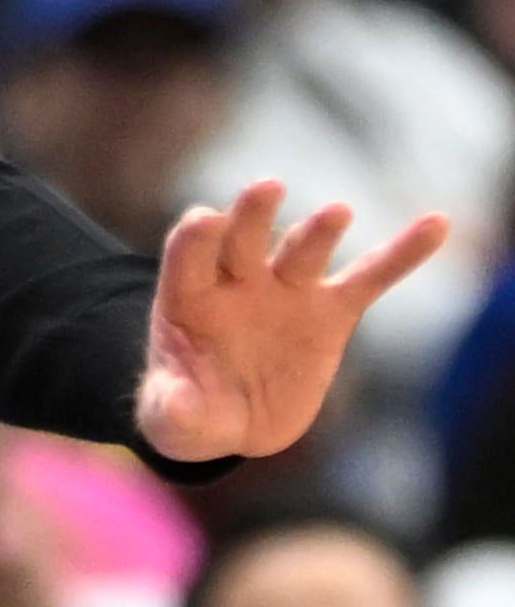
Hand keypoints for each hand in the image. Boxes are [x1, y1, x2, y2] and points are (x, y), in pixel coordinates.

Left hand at [136, 179, 449, 461]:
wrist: (233, 420)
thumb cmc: (192, 410)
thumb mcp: (172, 417)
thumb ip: (172, 408)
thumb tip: (177, 408)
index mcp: (188, 296)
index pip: (188, 253)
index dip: (196, 236)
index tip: (206, 219)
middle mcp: (236, 281)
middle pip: (242, 239)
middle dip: (252, 214)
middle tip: (267, 187)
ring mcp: (285, 291)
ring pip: (302, 252)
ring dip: (318, 231)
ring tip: (336, 212)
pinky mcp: (330, 313)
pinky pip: (370, 277)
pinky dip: (401, 253)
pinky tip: (434, 225)